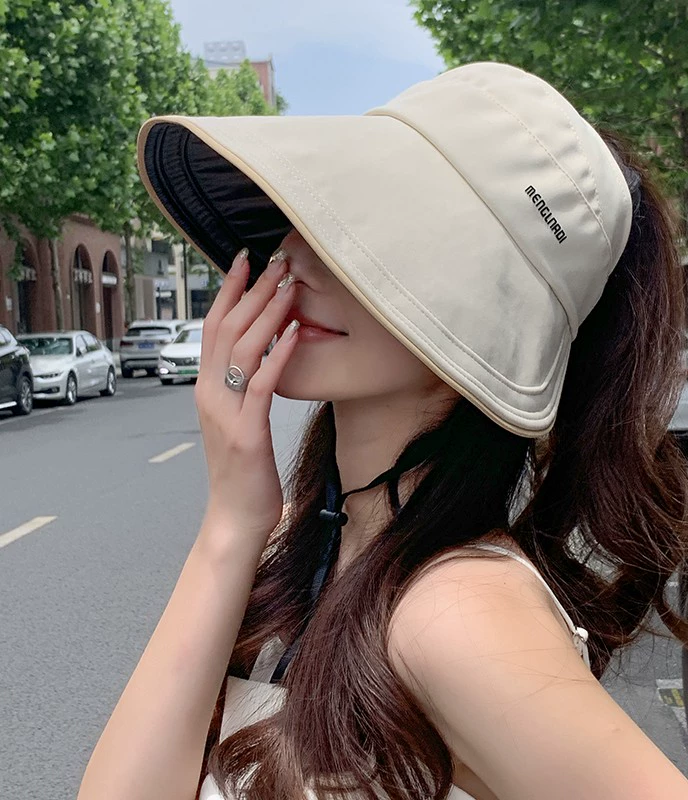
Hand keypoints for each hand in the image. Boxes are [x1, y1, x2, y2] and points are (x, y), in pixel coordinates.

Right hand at [194, 247, 298, 544]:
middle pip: (226, 328)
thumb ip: (241, 386)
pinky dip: (279, 354)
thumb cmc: (243, 468)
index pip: (213, 326)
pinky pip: (262, 383)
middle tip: (276, 259)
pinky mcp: (246, 432)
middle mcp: (209, 393)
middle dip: (252, 290)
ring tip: (289, 284)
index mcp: (206, 387)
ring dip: (267, 312)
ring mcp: (225, 412)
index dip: (228, 290)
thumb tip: (258, 354)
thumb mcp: (237, 418)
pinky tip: (296, 331)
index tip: (246, 259)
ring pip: (242, 348)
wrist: (235, 517)